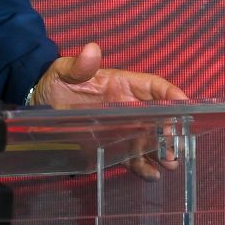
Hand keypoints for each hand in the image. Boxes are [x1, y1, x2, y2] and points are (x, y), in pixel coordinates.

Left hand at [33, 42, 189, 178]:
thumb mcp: (64, 71)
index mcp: (121, 84)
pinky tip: (151, 174)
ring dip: (161, 151)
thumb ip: (79, 65)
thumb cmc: (54, 81)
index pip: (154, 87)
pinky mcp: (110, 144)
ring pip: (148, 139)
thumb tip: (91, 50)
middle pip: (157, 117)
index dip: (171, 94)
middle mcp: (126, 106)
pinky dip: (142, 165)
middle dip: (171, 130)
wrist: (37, 103)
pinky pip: (130, 155)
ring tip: (170, 164)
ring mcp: (120, 127)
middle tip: (176, 148)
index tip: (186, 105)